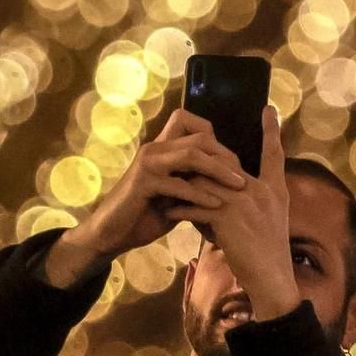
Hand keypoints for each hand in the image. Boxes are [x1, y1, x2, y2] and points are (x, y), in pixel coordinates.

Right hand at [45, 109, 245, 286]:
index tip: (235, 163)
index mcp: (163, 147)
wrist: (112, 233)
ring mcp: (148, 163)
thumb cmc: (145, 214)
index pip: (191, 122)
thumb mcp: (175, 196)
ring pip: (192, 154)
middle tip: (243, 177)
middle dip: (226, 156)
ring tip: (239, 186)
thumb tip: (227, 182)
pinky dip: (200, 195)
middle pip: (199, 137)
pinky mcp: (144, 182)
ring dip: (219, 170)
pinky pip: (179, 184)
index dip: (216, 138)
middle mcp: (155, 148)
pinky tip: (216, 205)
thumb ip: (194, 183)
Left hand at [168, 106, 298, 319]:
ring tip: (166, 188)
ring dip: (185, 185)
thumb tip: (225, 192)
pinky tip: (167, 211)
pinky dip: (181, 207)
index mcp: (275, 190)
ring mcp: (246, 201)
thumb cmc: (268, 258)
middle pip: (226, 164)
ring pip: (207, 181)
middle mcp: (263, 190)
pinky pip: (197, 204)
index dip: (272, 131)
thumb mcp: (269, 223)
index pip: (274, 154)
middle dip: (201, 163)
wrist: (272, 281)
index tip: (268, 108)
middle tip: (180, 162)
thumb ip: (252, 203)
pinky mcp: (228, 216)